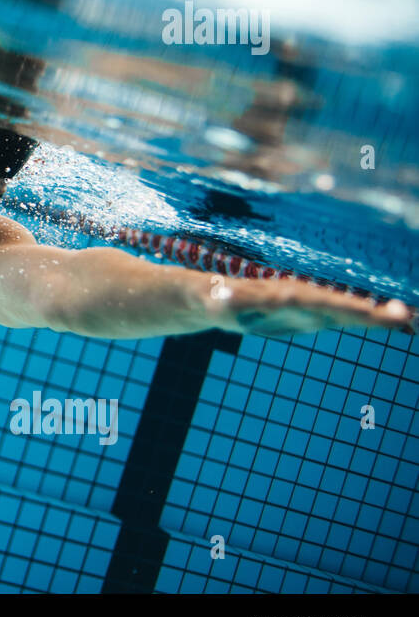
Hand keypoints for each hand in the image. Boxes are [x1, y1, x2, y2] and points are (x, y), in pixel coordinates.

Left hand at [218, 277, 414, 336]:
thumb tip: (221, 296)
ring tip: (407, 317)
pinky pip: (344, 317)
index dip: (345, 308)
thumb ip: (223, 299)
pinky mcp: (312, 316)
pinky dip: (369, 318)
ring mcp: (309, 307)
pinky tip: (398, 321)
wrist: (218, 298)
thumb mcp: (217, 300)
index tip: (371, 312)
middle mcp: (301, 298)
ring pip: (347, 310)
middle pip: (339, 305)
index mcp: (284, 295)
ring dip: (375, 315)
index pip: (319, 302)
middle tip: (403, 315)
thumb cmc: (217, 298)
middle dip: (368, 312)